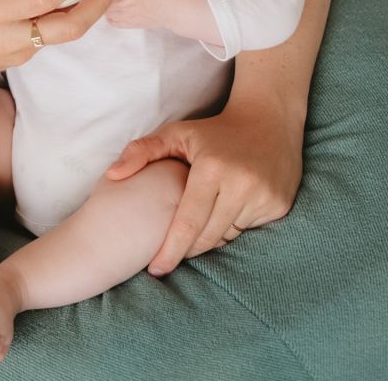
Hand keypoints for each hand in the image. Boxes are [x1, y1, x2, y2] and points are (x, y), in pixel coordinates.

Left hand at [105, 94, 303, 275]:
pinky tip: (224, 212)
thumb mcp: (175, 133)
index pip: (188, 222)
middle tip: (168, 255)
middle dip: (186, 249)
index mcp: (212, 168)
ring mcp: (264, 197)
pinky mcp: (279, 206)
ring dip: (208, 237)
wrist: (269, 120)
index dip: (170, 250)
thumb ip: (141, 152)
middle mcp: (241, 184)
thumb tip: (111, 175)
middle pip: (207, 236)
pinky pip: (248, 230)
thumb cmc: (213, 130)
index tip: (155, 269)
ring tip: (196, 226)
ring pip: (227, 236)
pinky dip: (232, 228)